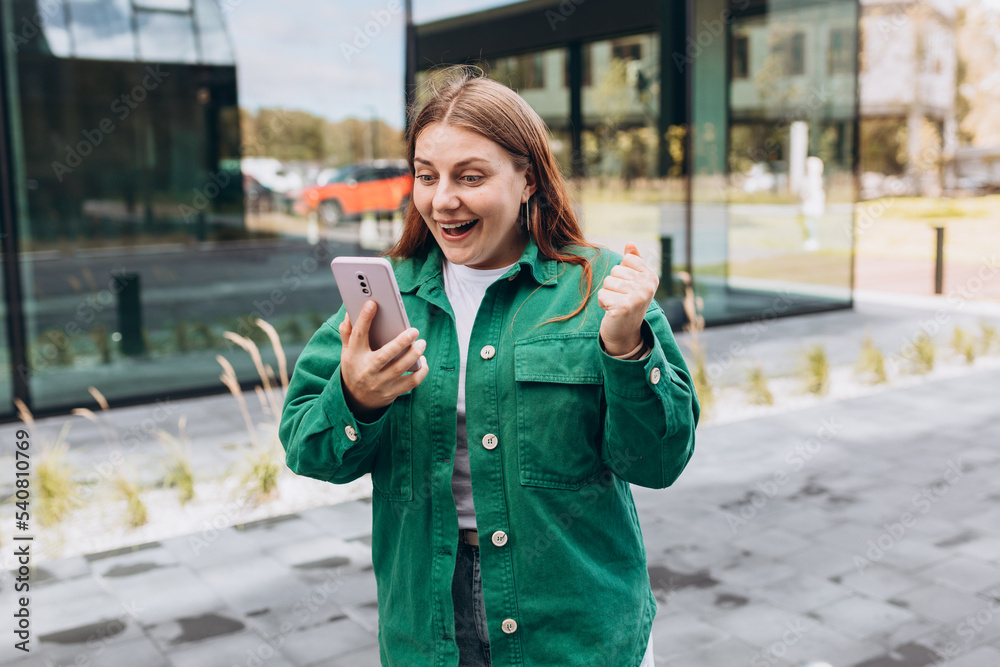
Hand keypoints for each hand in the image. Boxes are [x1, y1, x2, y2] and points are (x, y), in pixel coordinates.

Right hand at [339, 300, 428, 420]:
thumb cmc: (354, 368)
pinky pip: (410, 383)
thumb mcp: (346, 351)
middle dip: (400, 343)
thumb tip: (350, 312)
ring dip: (414, 356)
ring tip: (422, 343)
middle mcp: (366, 370)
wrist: (355, 400)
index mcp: (353, 356)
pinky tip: (423, 361)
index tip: (373, 303)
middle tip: (414, 330)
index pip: (358, 335)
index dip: (364, 319)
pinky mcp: (391, 392)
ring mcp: (379, 383)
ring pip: (399, 369)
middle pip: (384, 356)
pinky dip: (420, 372)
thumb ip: (348, 332)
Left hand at [598, 243, 657, 355]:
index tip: (628, 288)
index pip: (626, 259)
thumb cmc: (627, 303)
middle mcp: (648, 286)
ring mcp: (637, 297)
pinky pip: (601, 294)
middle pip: (615, 270)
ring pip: (607, 282)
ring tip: (617, 305)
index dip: (621, 273)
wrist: (625, 333)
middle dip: (613, 285)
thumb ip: (633, 261)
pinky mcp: (623, 307)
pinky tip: (612, 311)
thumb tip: (630, 243)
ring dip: (607, 294)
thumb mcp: (633, 281)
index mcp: (651, 277)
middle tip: (621, 299)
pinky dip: (602, 303)